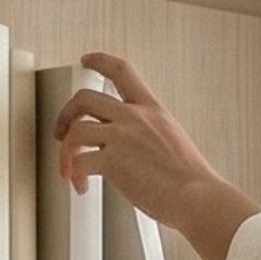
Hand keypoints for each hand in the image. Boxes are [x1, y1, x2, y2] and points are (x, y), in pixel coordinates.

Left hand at [54, 52, 258, 259]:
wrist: (198, 198)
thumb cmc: (193, 183)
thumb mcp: (175, 144)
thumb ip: (151, 139)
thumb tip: (137, 153)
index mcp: (152, 111)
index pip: (122, 71)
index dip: (99, 61)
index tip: (87, 60)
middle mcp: (134, 118)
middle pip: (85, 98)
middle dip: (66, 114)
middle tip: (62, 131)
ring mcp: (122, 137)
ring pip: (76, 130)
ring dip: (65, 152)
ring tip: (69, 170)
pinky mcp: (113, 161)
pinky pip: (80, 162)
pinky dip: (74, 175)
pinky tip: (81, 186)